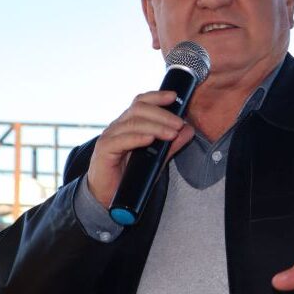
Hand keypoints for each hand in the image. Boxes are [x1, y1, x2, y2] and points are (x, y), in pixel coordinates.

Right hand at [86, 90, 194, 208]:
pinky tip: (150, 139)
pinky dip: (137, 138)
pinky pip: (121, 140)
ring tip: (172, 134)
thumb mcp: (157, 158)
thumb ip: (172, 144)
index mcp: (129, 123)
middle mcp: (118, 126)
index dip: (157, 96)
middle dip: (162, 114)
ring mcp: (110, 137)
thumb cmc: (131, 175)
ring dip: (155, 127)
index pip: (141, 103)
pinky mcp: (104, 150)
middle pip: (139, 109)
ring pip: (132, 123)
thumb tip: (189, 129)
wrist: (108, 196)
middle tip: (179, 124)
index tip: (174, 96)